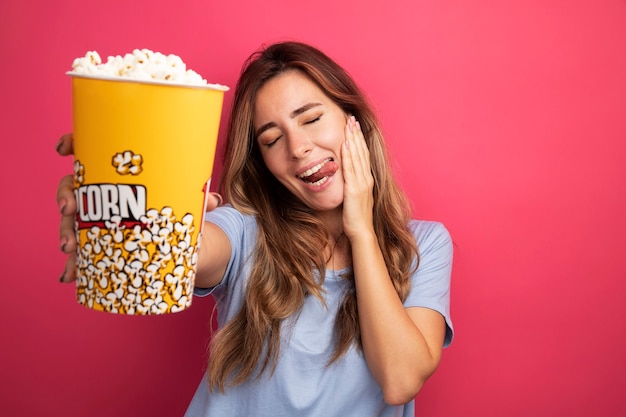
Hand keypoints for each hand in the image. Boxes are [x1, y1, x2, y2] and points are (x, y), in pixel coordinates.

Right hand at [55, 133, 221, 283]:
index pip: (90, 152)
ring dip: (65, 232)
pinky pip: (81, 254)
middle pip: (73, 187)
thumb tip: (213, 200)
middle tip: (68, 209)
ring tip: (70, 246)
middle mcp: (104, 194)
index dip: (72, 144)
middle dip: (65, 196)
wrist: (184, 246)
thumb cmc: (179, 212)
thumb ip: (198, 200)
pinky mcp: (100, 246)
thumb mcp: (189, 204)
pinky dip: (74, 265)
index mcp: (120, 174)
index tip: (64, 149)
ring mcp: (98, 220)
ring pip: (72, 221)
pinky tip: (70, 274)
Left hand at [341, 116, 374, 239]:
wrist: (361, 231)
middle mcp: (367, 178)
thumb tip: (346, 177)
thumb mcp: (356, 197)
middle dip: (357, 134)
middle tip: (352, 118)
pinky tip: (346, 145)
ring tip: (349, 125)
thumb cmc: (357, 217)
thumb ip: (353, 185)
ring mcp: (362, 183)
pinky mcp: (355, 189)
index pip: (364, 154)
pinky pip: (351, 169)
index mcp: (367, 179)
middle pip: (362, 151)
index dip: (359, 139)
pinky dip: (349, 156)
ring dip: (353, 139)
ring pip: (358, 156)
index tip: (355, 126)